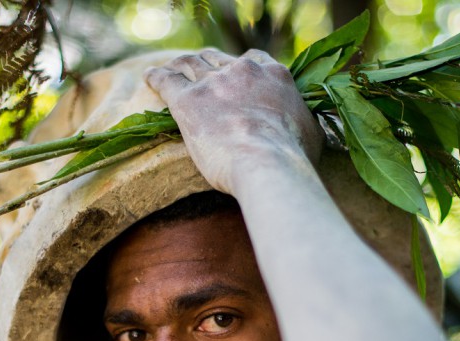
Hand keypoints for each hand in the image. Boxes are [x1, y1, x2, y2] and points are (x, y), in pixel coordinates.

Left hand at [145, 49, 321, 194]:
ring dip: (180, 65)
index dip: (240, 67)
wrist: (266, 162)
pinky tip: (149, 78)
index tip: (234, 73)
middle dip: (206, 63)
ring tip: (171, 69)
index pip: (252, 60)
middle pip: (217, 59)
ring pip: (190, 64)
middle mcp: (241, 71)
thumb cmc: (293, 155)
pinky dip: (156, 77)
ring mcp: (213, 82)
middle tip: (197, 71)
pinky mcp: (188, 100)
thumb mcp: (310, 132)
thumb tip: (306, 130)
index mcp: (273, 74)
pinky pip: (166, 80)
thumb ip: (302, 121)